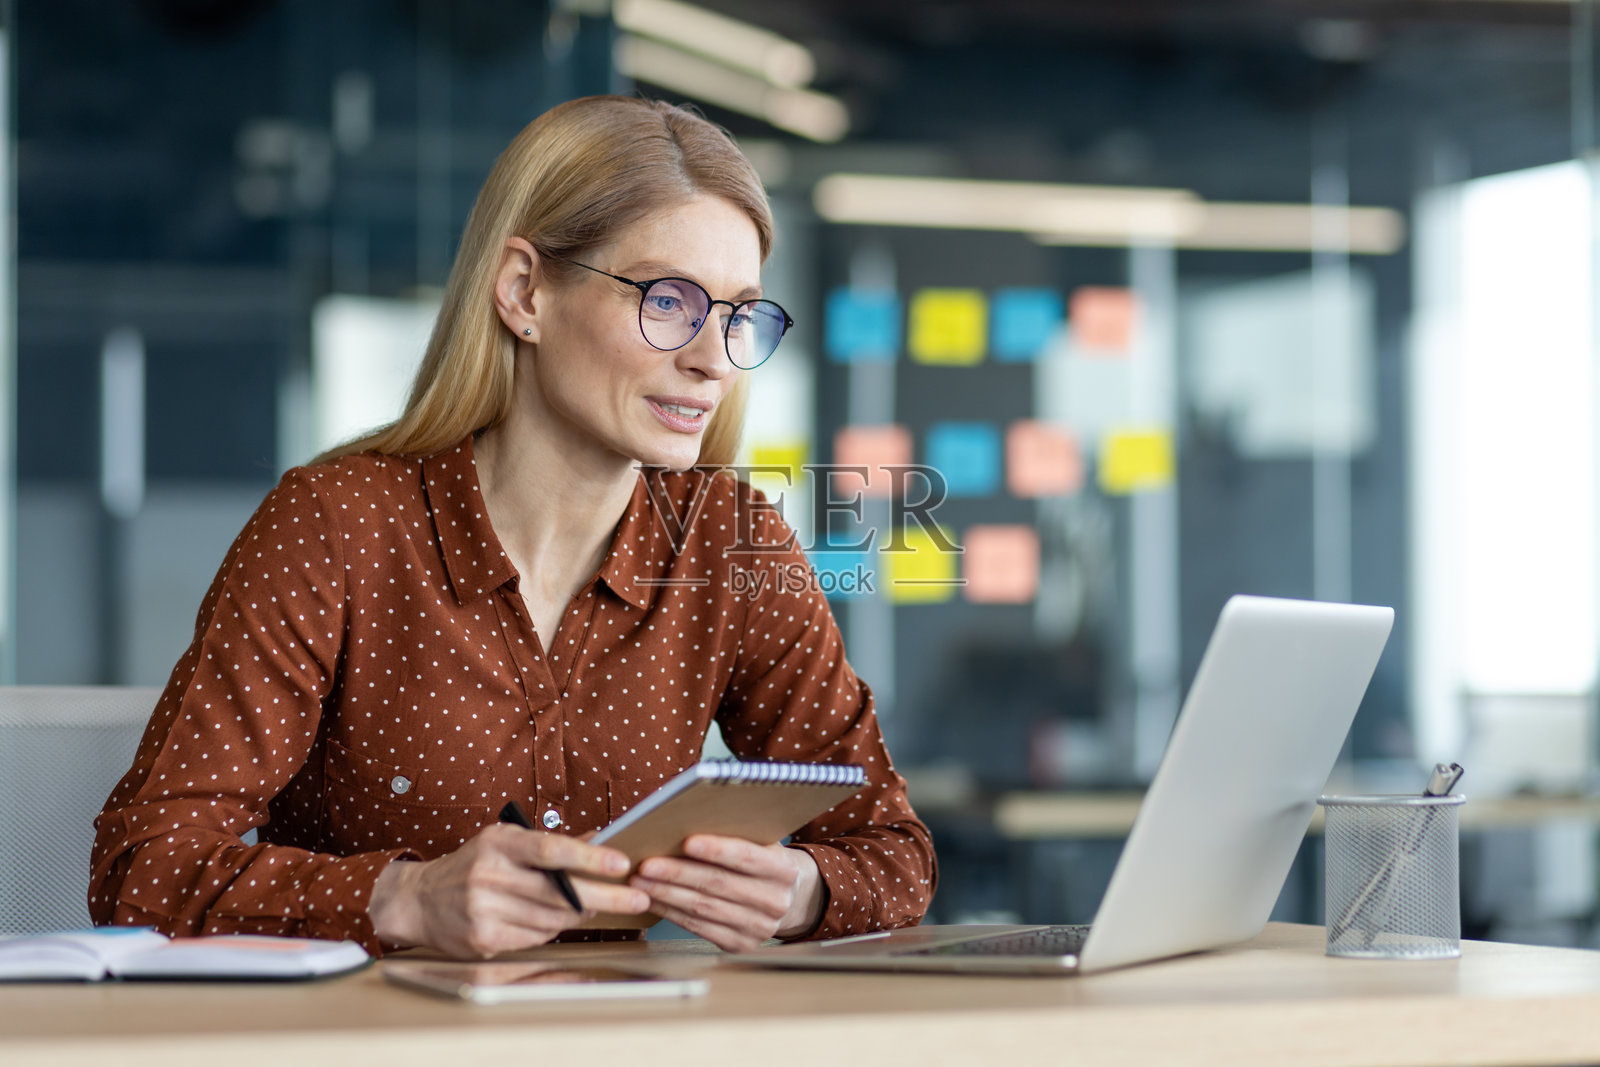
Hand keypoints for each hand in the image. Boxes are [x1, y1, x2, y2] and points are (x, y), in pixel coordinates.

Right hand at [368, 824, 651, 957]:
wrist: (420, 900)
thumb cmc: (474, 865)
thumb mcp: (506, 842)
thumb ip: (550, 843)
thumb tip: (602, 838)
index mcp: (499, 843)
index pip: (551, 849)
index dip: (589, 857)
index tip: (621, 863)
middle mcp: (489, 874)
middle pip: (560, 891)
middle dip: (606, 896)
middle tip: (638, 898)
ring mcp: (483, 909)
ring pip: (553, 918)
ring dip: (578, 914)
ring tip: (591, 906)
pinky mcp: (483, 939)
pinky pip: (536, 937)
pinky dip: (550, 930)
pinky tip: (550, 920)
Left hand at [629, 835, 824, 951]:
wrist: (787, 898)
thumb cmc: (762, 860)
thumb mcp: (761, 842)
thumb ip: (736, 833)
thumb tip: (687, 819)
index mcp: (784, 870)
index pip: (747, 857)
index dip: (718, 850)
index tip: (687, 841)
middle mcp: (775, 902)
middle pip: (719, 885)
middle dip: (678, 873)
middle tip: (647, 863)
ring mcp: (759, 928)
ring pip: (704, 908)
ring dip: (667, 894)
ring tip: (641, 881)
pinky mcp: (740, 944)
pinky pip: (699, 927)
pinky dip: (672, 912)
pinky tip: (653, 900)